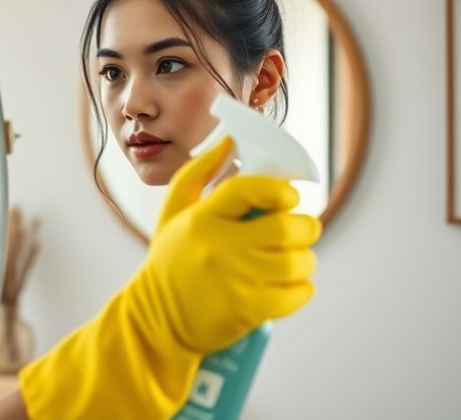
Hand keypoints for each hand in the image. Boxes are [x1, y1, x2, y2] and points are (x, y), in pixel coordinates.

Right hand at [142, 136, 321, 351]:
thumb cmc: (169, 262)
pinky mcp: (250, 310)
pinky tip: (286, 286)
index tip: (288, 196)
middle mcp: (220, 246)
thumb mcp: (172, 212)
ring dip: (304, 259)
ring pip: (299, 261)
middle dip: (304, 226)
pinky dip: (302, 289)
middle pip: (288, 226)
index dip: (279, 189)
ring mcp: (237, 280)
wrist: (156, 319)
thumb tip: (228, 140)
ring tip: (290, 261)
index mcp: (203, 217)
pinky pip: (298, 293)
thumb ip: (198, 172)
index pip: (250, 189)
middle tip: (298, 230)